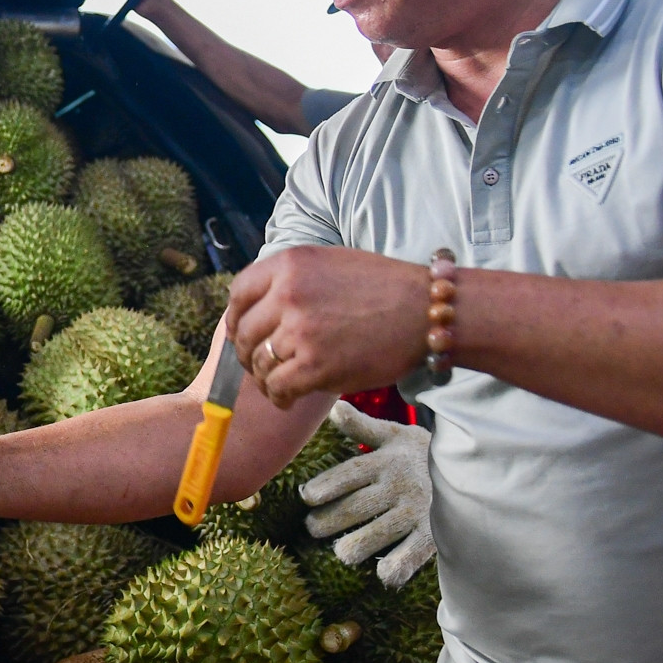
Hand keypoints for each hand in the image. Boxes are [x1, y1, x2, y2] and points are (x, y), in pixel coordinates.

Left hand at [227, 246, 429, 407]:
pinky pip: (277, 387)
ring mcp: (300, 331)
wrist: (426, 312)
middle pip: (244, 332)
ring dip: (264, 377)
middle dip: (247, 352)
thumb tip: (257, 307)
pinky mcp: (315, 365)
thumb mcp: (329, 263)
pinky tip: (286, 399)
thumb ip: (291, 279)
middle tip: (258, 364)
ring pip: (259, 362)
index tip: (241, 331)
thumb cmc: (384, 288)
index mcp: (289, 264)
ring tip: (276, 383)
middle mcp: (288, 294)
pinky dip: (278, 396)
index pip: (239, 293)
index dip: (236, 317)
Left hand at [301, 401, 433, 587]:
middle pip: (358, 506)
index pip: (350, 473)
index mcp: (386, 461)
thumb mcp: (394, 435)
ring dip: (358, 545)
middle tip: (313, 528)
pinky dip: (400, 565)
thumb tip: (334, 408)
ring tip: (342, 552)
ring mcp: (417, 510)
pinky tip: (384, 574)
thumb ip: (362, 427)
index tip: (307, 496)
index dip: (327, 484)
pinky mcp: (434, 532)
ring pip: (381, 532)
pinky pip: (415, 552)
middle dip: (332, 519)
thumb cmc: (423, 452)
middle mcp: (399, 485)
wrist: (475, 464)